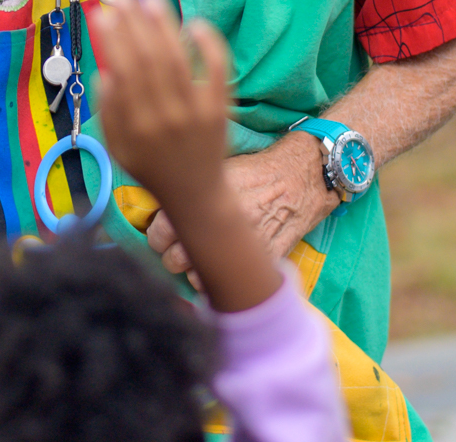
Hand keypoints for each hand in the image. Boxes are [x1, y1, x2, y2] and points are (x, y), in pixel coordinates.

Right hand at [93, 0, 230, 212]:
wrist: (196, 195)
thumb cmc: (151, 168)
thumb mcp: (117, 148)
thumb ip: (108, 112)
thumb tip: (105, 72)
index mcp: (135, 127)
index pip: (123, 72)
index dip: (114, 39)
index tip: (105, 14)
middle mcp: (165, 118)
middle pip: (149, 59)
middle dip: (135, 23)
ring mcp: (196, 113)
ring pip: (178, 60)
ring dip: (164, 25)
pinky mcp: (220, 110)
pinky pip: (218, 71)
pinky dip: (208, 45)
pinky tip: (195, 23)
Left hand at [144, 133, 337, 276]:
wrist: (300, 177)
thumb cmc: (256, 171)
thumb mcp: (219, 170)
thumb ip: (189, 188)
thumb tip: (161, 201)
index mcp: (208, 199)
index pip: (162, 230)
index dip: (156, 235)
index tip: (160, 234)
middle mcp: (224, 226)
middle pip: (175, 260)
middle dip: (170, 256)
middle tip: (173, 249)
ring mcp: (244, 247)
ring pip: (198, 277)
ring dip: (193, 271)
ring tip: (196, 259)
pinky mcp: (263, 262)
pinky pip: (229, 285)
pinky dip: (217, 282)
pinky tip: (217, 270)